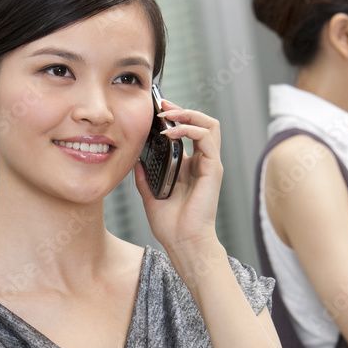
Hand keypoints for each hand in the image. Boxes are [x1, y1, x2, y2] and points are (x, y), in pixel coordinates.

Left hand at [134, 101, 222, 259]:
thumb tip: (135, 161)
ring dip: (188, 114)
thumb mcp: (150, 196)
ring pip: (209, 125)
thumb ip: (145, 178)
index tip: (156, 112)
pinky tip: (172, 133)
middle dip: (182, 109)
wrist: (184, 243)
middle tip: (162, 105)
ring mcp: (209, 165)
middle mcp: (202, 164)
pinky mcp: (213, 169)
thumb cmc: (172, 226)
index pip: (189, 133)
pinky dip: (189, 129)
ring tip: (168, 114)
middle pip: (201, 123)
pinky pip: (206, 138)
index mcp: (190, 168)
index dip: (175, 118)